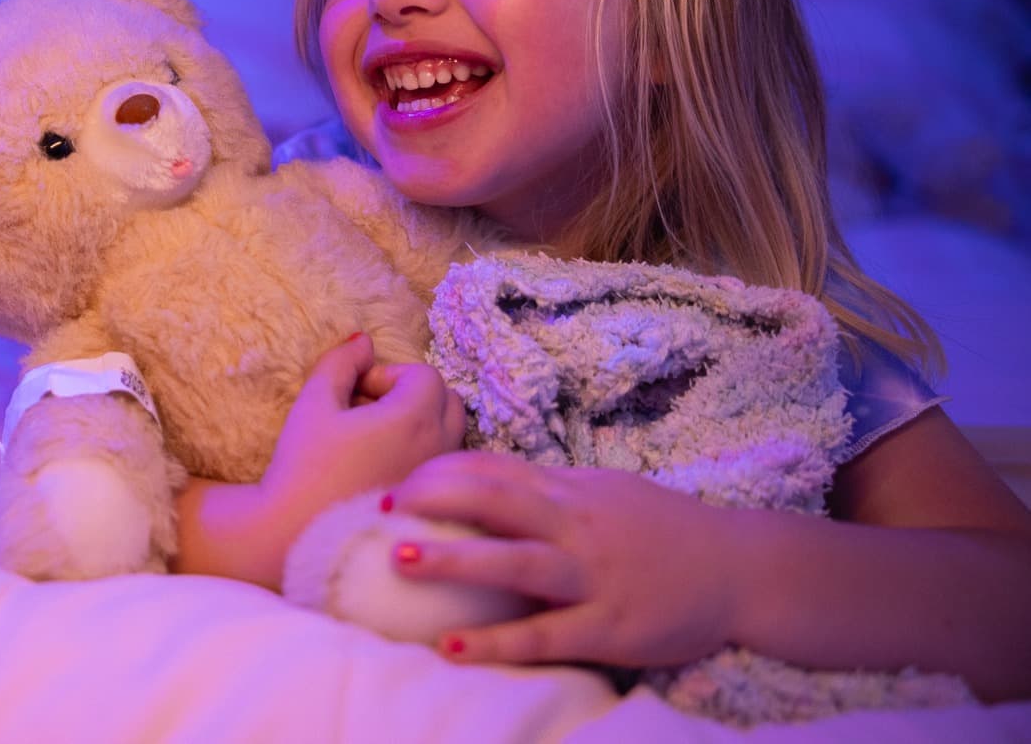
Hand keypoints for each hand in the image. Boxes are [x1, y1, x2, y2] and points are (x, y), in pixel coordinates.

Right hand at [261, 334, 465, 537]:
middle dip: (413, 395)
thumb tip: (363, 341)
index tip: (356, 393)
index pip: (424, 375)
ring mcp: (438, 484)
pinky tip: (381, 470)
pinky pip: (442, 469)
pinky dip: (421, 456)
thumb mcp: (315, 403)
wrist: (293, 540)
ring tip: (373, 441)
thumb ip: (341, 362)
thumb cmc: (303, 469)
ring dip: (420, 425)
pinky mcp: (433, 511)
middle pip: (447, 401)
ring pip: (449, 435)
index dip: (388, 375)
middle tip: (369, 411)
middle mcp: (439, 450)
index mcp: (414, 419)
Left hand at [383, 451, 738, 667]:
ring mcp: (591, 577)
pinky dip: (497, 642)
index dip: (442, 470)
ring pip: (513, 563)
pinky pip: (544, 635)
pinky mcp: (609, 628)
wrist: (737, 567)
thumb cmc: (660, 527)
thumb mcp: (602, 492)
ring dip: (454, 562)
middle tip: (379, 506)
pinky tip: (452, 649)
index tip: (397, 478)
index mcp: (570, 490)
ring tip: (398, 562)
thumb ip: (547, 489)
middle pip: (495, 500)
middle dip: (434, 499)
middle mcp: (575, 525)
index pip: (495, 467)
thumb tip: (486, 481)